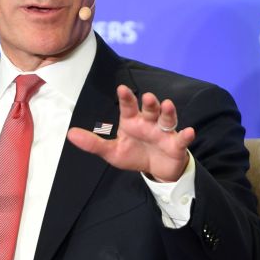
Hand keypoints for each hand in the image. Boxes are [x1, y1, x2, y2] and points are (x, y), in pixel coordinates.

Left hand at [67, 85, 194, 182]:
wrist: (156, 170)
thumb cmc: (134, 155)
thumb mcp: (112, 152)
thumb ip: (93, 143)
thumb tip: (69, 134)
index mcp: (133, 121)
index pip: (129, 107)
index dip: (126, 98)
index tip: (122, 88)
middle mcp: (149, 122)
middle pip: (150, 109)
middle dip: (149, 102)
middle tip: (147, 97)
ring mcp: (164, 132)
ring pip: (167, 118)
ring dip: (168, 111)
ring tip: (167, 105)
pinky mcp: (176, 145)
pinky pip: (182, 139)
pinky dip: (186, 135)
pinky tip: (189, 132)